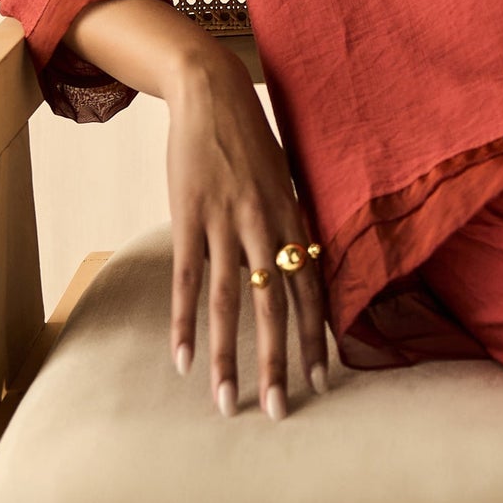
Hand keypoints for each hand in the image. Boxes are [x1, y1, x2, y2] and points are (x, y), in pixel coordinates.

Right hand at [166, 46, 328, 419]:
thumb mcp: (282, 178)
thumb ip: (288, 222)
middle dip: (280, 361)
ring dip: (229, 357)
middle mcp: (265, 224)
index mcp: (292, 216)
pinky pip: (188, 280)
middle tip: (279, 408)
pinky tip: (182, 360)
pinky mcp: (190, 217)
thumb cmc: (251, 138)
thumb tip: (295, 265)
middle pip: (277, 305)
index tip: (321, 376)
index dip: (316, 333)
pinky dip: (184, 323)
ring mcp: (226, 222)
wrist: (213, 93)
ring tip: (228, 402)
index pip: (311, 287)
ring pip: (231, 303)